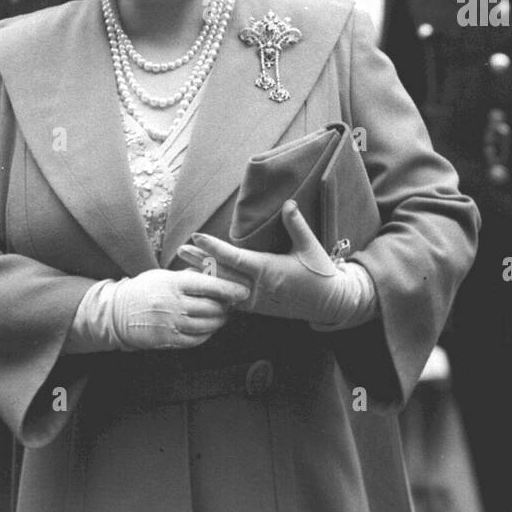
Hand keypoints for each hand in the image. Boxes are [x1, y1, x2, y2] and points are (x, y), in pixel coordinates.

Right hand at [110, 268, 248, 350]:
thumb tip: (218, 275)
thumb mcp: (166, 276)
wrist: (117, 313)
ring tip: (223, 316)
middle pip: (212, 307)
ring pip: (207, 325)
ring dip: (220, 321)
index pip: (209, 285)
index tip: (244, 291)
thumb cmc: (145, 289)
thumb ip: (191, 276)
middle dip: (227, 307)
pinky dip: (207, 334)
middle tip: (233, 304)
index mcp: (174, 283)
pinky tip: (209, 328)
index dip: (230, 289)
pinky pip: (196, 340)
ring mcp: (170, 324)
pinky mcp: (167, 340)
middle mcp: (174, 304)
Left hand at [183, 201, 374, 327]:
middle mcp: (259, 288)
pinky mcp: (258, 308)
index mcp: (269, 270)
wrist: (329, 302)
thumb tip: (288, 203)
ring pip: (223, 290)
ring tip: (185, 269)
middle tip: (181, 250)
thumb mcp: (310, 246)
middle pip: (222, 274)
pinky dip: (217, 293)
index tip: (197, 237)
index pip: (235, 258)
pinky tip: (205, 287)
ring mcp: (257, 301)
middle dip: (200, 262)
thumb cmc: (320, 271)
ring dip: (205, 279)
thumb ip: (296, 225)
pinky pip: (232, 301)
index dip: (213, 248)